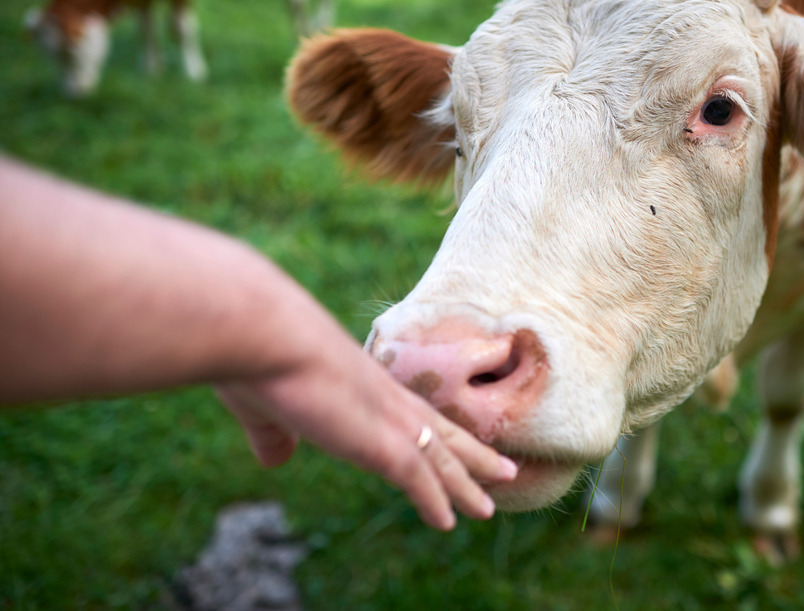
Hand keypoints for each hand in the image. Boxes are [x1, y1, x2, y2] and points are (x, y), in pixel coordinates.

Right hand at [215, 341, 517, 530]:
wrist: (258, 330)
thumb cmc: (252, 353)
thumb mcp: (261, 401)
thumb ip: (272, 433)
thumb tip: (276, 459)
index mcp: (359, 379)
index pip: (408, 409)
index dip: (433, 429)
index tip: (455, 443)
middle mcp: (382, 394)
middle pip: (440, 430)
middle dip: (471, 454)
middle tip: (503, 471)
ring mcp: (384, 415)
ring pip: (440, 455)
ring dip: (466, 483)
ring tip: (490, 506)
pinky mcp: (378, 439)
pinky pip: (418, 475)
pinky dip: (435, 499)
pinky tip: (448, 522)